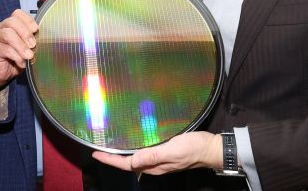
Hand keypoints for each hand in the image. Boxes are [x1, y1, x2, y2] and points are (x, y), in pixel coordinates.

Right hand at [0, 10, 37, 95]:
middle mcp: (1, 28)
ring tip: (29, 55)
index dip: (28, 20)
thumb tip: (45, 38)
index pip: (18, 14)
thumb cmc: (17, 58)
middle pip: (12, 21)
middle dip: (25, 33)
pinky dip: (16, 56)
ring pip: (8, 34)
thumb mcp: (28, 47)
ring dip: (21, 45)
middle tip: (33, 44)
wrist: (3, 74)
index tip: (36, 30)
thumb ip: (32, 40)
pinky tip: (22, 63)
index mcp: (10, 24)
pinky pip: (5, 49)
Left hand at [92, 131, 221, 174]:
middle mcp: (155, 165)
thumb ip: (153, 155)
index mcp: (154, 166)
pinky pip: (145, 153)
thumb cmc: (194, 148)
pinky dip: (135, 148)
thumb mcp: (173, 150)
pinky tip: (134, 141)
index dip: (111, 159)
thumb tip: (133, 161)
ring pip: (136, 158)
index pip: (127, 164)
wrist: (211, 149)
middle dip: (113, 157)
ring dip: (123, 153)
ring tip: (112, 145)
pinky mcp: (166, 153)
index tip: (96, 153)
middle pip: (129, 163)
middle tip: (100, 149)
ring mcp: (160, 160)